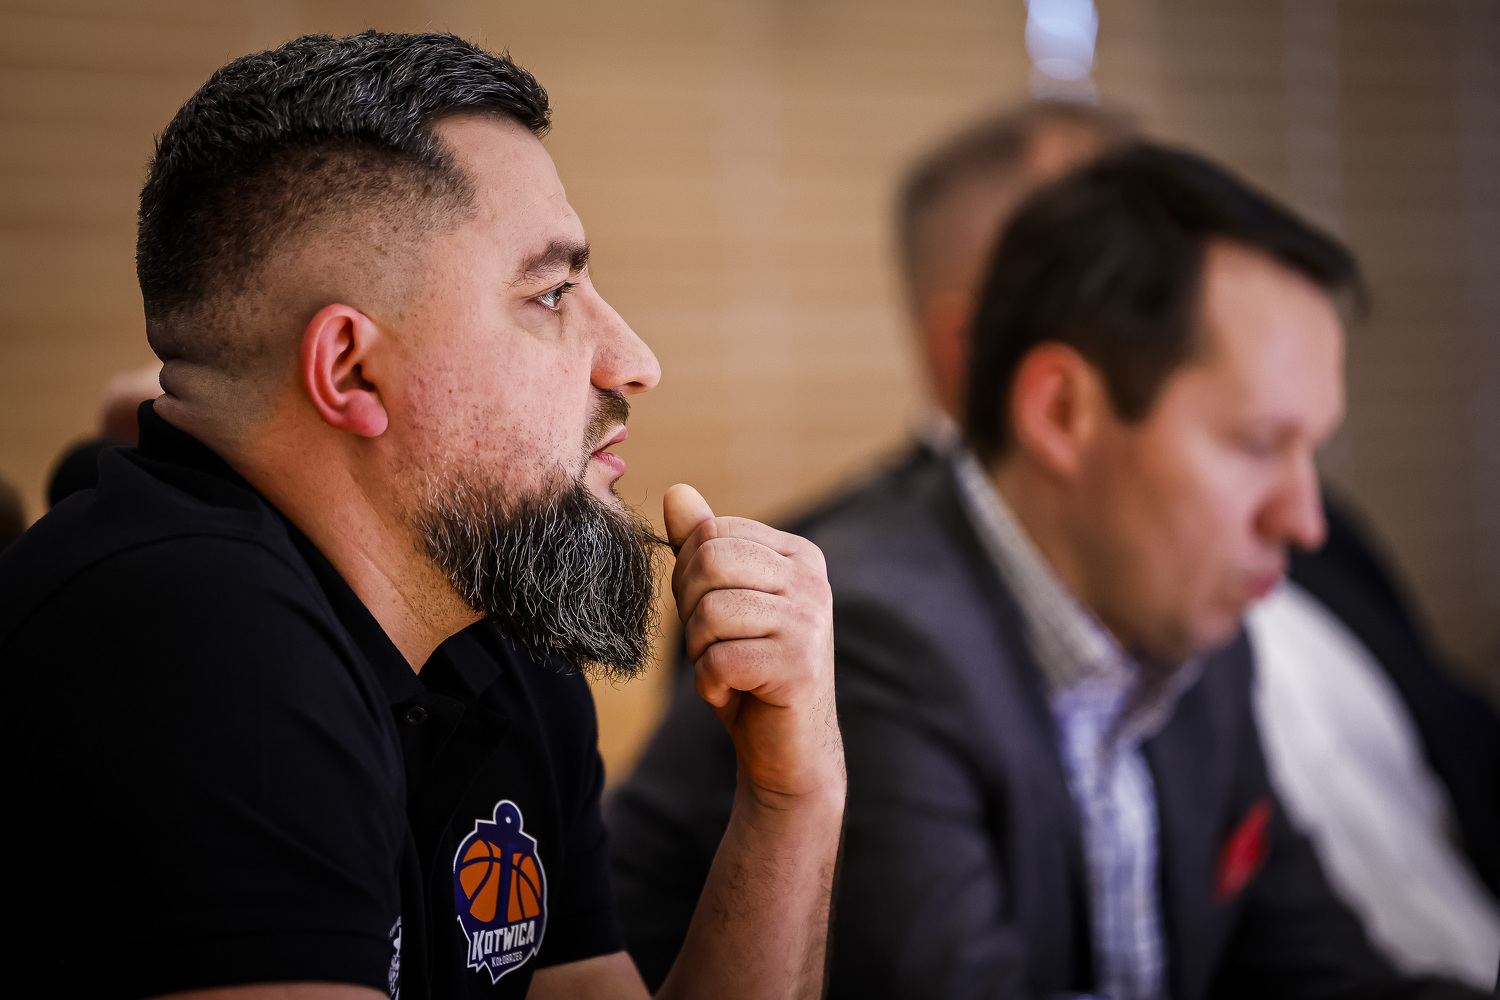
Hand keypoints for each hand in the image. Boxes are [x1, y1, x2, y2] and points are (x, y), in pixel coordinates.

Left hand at [663, 484, 842, 805]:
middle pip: (709, 561)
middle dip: (689, 609)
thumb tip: (677, 492)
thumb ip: (701, 547)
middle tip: (710, 644)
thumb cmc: (749, 670)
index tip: (709, 613)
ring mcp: (810, 621)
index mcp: (797, 554)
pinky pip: (720, 659)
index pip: (711, 532)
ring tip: (724, 668)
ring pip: (710, 611)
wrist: (787, 748)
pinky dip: (709, 684)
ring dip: (699, 651)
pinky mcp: (799, 665)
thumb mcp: (720, 601)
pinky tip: (731, 693)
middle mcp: (812, 580)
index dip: (688, 575)